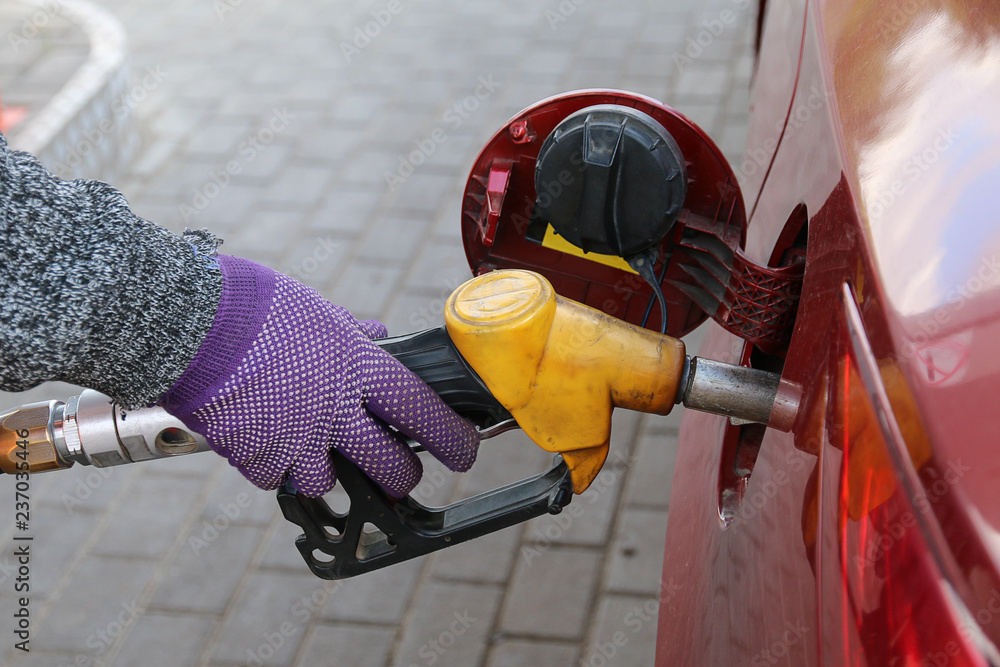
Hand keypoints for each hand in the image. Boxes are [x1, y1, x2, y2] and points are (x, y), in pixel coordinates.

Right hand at [159, 255, 478, 496]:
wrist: (188, 324)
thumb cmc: (254, 306)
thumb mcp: (318, 311)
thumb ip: (353, 334)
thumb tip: (377, 335)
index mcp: (358, 368)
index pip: (423, 412)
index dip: (452, 439)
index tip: (463, 451)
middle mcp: (335, 410)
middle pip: (392, 469)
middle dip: (400, 477)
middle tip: (396, 471)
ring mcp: (296, 440)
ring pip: (331, 483)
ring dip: (327, 471)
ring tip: (312, 447)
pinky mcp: (257, 459)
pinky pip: (276, 479)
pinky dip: (274, 466)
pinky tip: (265, 437)